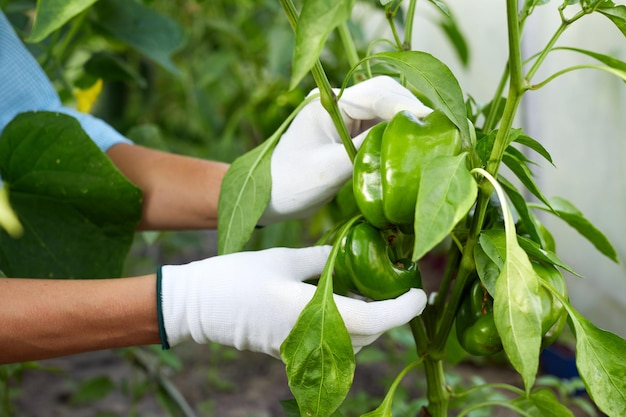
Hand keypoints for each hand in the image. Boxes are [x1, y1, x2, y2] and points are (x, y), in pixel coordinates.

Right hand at [158, 245, 426, 358]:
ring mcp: (299, 349)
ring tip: (374, 289)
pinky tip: (344, 299)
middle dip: (391, 315)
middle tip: (400, 285)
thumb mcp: (283, 258)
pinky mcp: (289, 350)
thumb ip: (322, 259)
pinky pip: (331, 344)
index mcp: (310, 312)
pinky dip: (347, 326)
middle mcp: (310, 338)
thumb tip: (350, 252)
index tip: (420, 294)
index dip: (403, 310)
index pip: (373, 319)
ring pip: (352, 344)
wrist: (197, 306)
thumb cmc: (236, 277)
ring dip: (370, 322)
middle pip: (368, 336)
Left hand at [259, 76, 431, 224]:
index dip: (410, 107)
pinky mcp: (351, 132)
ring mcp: (346, 116)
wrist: (269, 198)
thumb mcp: (327, 169)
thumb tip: (404, 140)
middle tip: (442, 130)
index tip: (437, 122)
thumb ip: (364, 151)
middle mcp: (339, 102)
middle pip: (387, 93)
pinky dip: (399, 134)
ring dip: (409, 120)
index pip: (378, 95)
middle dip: (414, 108)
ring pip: (388, 108)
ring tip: (435, 137)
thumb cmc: (289, 184)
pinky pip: (382, 126)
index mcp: (329, 103)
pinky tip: (415, 146)